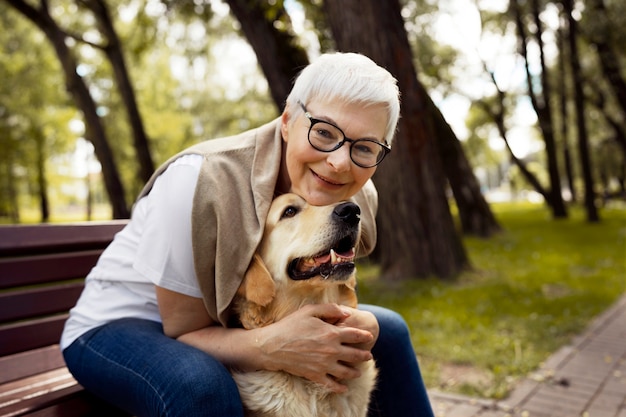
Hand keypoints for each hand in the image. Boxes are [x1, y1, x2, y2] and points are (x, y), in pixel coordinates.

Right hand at [255, 303, 374, 392]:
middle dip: (364, 356)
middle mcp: (331, 350)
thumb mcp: (309, 310)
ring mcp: (324, 365)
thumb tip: (347, 313)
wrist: (273, 346)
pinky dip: (340, 387)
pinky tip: (344, 387)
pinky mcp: (315, 375)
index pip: (355, 335)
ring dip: (355, 372)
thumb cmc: (290, 325)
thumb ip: (330, 309)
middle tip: (368, 356)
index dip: (364, 336)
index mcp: (331, 333)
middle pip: (355, 355)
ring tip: (358, 372)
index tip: (369, 337)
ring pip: (346, 372)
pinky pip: (332, 384)